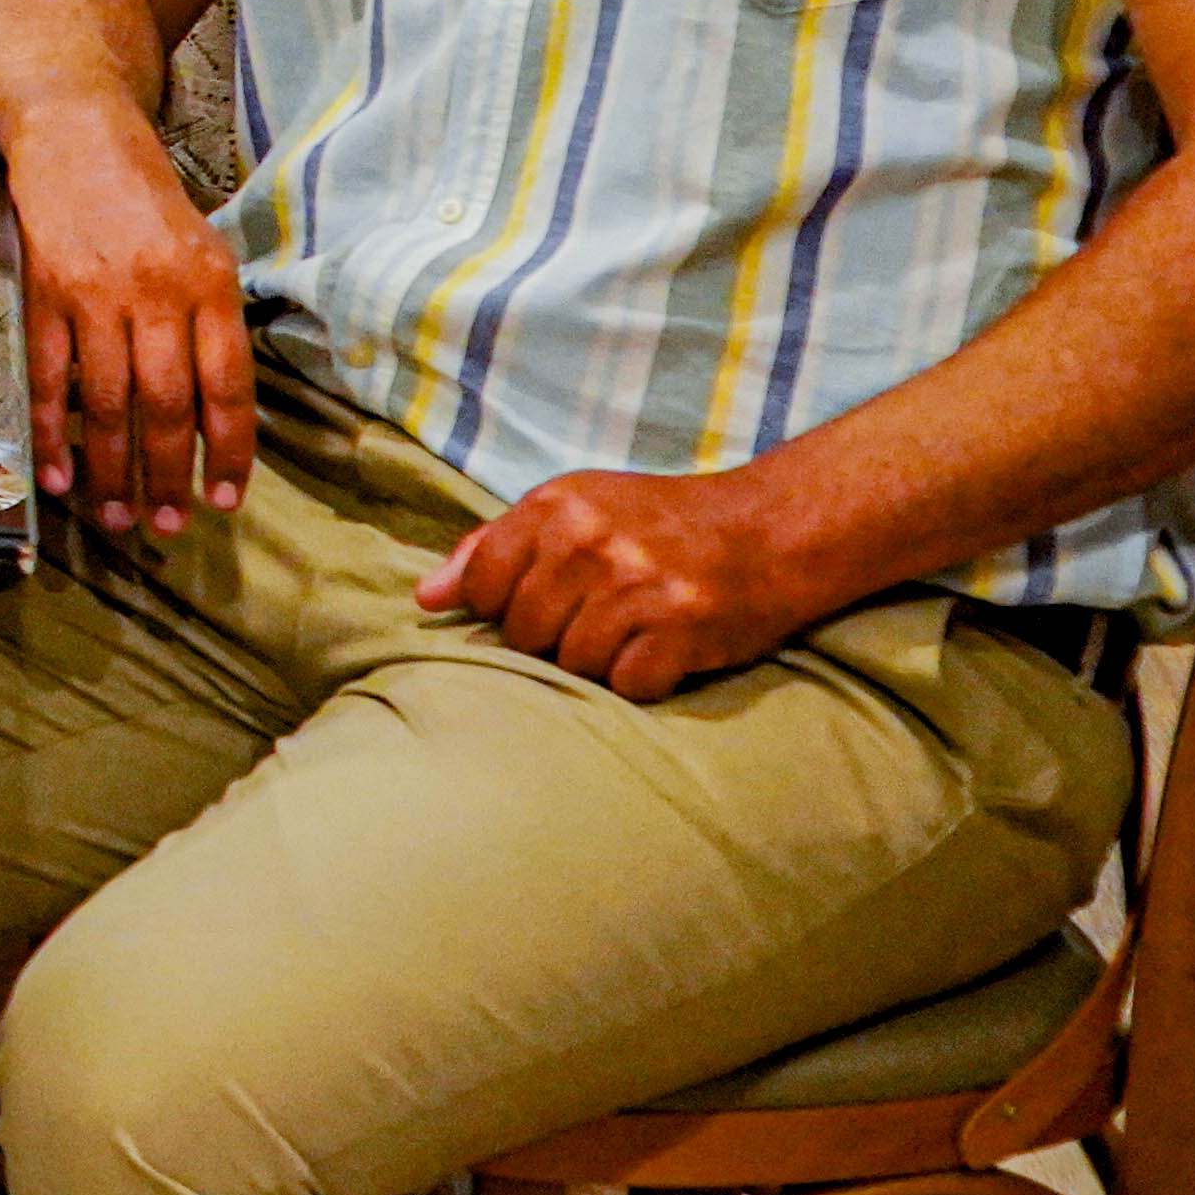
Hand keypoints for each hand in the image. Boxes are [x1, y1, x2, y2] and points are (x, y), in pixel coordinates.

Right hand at [3, 117, 249, 535]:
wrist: (76, 134)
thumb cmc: (148, 200)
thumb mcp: (204, 251)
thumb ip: (211, 325)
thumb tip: (212, 419)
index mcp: (210, 284)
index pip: (225, 385)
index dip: (227, 451)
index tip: (225, 500)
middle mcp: (157, 291)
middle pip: (166, 404)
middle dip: (167, 476)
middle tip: (166, 528)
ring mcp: (96, 292)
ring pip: (108, 401)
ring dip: (111, 469)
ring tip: (115, 518)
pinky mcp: (44, 293)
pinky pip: (49, 376)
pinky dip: (52, 432)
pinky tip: (56, 476)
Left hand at [420, 466, 837, 699]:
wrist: (768, 529)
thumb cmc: (658, 521)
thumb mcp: (573, 509)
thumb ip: (494, 548)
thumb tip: (426, 598)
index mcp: (556, 507)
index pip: (481, 586)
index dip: (501, 607)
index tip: (537, 602)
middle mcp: (590, 543)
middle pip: (523, 633)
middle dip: (551, 639)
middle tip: (594, 618)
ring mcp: (637, 588)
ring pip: (572, 665)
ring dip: (596, 662)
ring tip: (629, 632)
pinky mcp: (680, 631)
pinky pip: (625, 687)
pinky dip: (640, 680)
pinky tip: (660, 651)